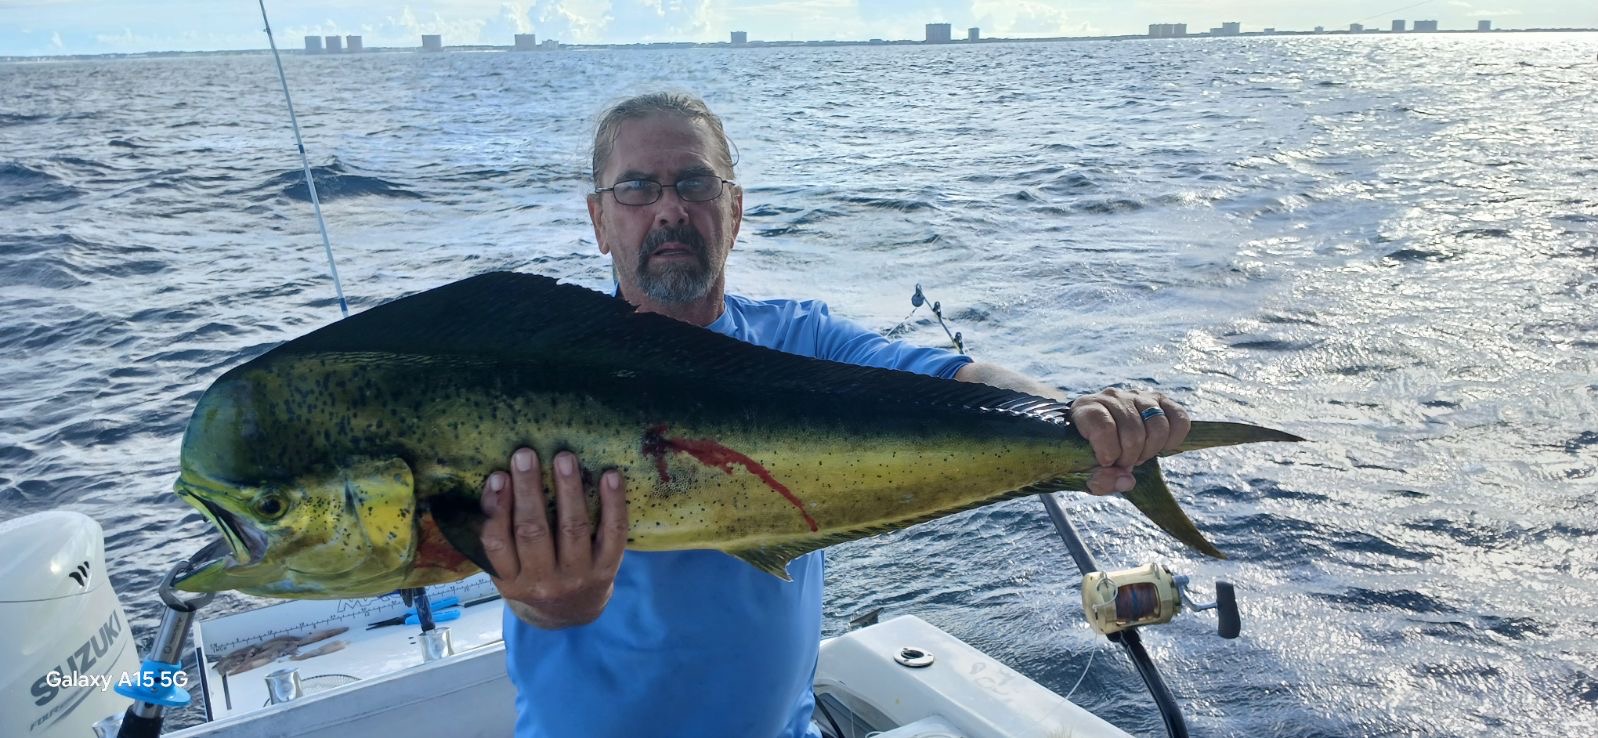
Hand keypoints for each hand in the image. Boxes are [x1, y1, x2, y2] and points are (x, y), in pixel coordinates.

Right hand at [478, 448, 626, 628]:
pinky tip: (610, 475)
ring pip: (572, 529)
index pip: (498, 544)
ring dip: (568, 490)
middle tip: (526, 454)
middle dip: (528, 490)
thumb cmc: (531, 578)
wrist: (569, 613)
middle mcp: (542, 582)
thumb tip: (494, 481)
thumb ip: (499, 536)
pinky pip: (612, 533)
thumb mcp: (507, 569)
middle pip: (533, 532)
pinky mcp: (606, 570)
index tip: (498, 475)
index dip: (497, 509)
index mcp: (510, 580)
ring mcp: (577, 577)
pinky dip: (613, 503)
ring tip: (564, 458)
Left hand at [1070, 388, 1190, 494]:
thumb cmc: (1089, 457)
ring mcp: (1136, 396)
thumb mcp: (1086, 475)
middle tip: (1125, 463)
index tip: (1107, 463)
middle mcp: (1111, 396)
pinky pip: (1179, 418)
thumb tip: (1127, 479)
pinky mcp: (1158, 400)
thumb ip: (1100, 481)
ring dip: (1151, 449)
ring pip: (1157, 423)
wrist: (1099, 440)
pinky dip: (1175, 438)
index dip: (1109, 452)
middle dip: (1131, 456)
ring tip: (1139, 455)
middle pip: (1133, 430)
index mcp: (1086, 409)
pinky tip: (1161, 448)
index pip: (1103, 427)